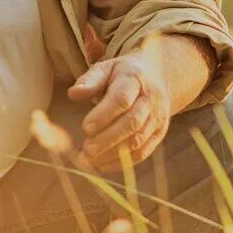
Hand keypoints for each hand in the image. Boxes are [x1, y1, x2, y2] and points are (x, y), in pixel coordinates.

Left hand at [68, 39, 170, 172]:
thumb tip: (73, 93)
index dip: (104, 115)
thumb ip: (90, 80)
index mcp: (135, 78)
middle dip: (108, 139)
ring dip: (113, 153)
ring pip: (138, 140)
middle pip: (131, 122)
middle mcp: (150, 99)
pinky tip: (101, 165)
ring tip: (89, 160)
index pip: (121, 99)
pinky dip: (122, 162)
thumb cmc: (123, 73)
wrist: (158, 76)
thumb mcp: (106, 68)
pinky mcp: (159, 133)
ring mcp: (157, 117)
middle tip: (86, 150)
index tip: (85, 128)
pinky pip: (143, 152)